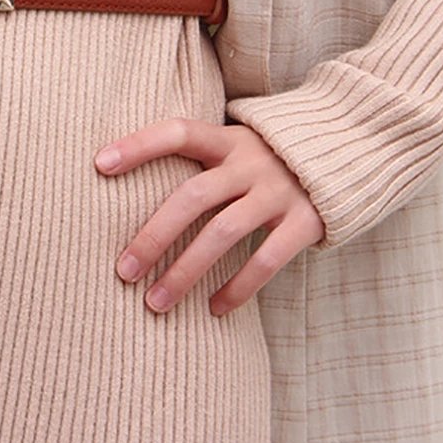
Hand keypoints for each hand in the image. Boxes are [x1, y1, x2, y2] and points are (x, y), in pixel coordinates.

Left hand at [93, 118, 324, 316]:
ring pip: (223, 233)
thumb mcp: (233, 146)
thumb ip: (197, 161)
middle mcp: (249, 162)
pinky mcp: (305, 221)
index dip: (138, 145)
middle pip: (193, 196)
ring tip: (156, 303)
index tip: (99, 164)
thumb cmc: (265, 159)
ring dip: (186, 271)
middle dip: (154, 235)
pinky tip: (214, 310)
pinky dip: (238, 288)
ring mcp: (278, 192)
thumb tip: (124, 182)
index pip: (176, 132)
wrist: (344, 153)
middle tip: (123, 271)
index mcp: (225, 140)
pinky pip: (266, 260)